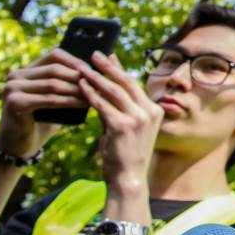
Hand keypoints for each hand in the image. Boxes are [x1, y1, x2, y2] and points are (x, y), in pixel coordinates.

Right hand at [0, 48, 88, 158]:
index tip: (96, 69)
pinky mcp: (14, 102)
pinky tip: (85, 103)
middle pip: (55, 68)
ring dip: (77, 89)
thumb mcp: (53, 98)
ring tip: (96, 93)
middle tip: (100, 81)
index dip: (76, 60)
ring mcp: (12, 88)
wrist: (20, 146)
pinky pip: (48, 99)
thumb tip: (96, 68)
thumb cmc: (41, 121)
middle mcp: (15, 75)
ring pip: (53, 83)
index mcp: (25, 70)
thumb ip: (65, 83)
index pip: (54, 55)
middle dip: (79, 76)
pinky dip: (69, 101)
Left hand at [77, 52, 163, 200]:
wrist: (128, 179)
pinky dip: (90, 93)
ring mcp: (137, 118)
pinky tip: (80, 86)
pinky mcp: (121, 126)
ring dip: (96, 77)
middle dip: (108, 66)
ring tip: (82, 67)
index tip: (108, 56)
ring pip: (113, 90)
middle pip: (126, 82)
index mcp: (154, 110)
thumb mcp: (128, 128)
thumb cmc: (125, 154)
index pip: (134, 83)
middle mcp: (149, 111)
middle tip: (94, 54)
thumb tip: (106, 89)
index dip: (119, 68)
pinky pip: (102, 105)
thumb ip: (120, 108)